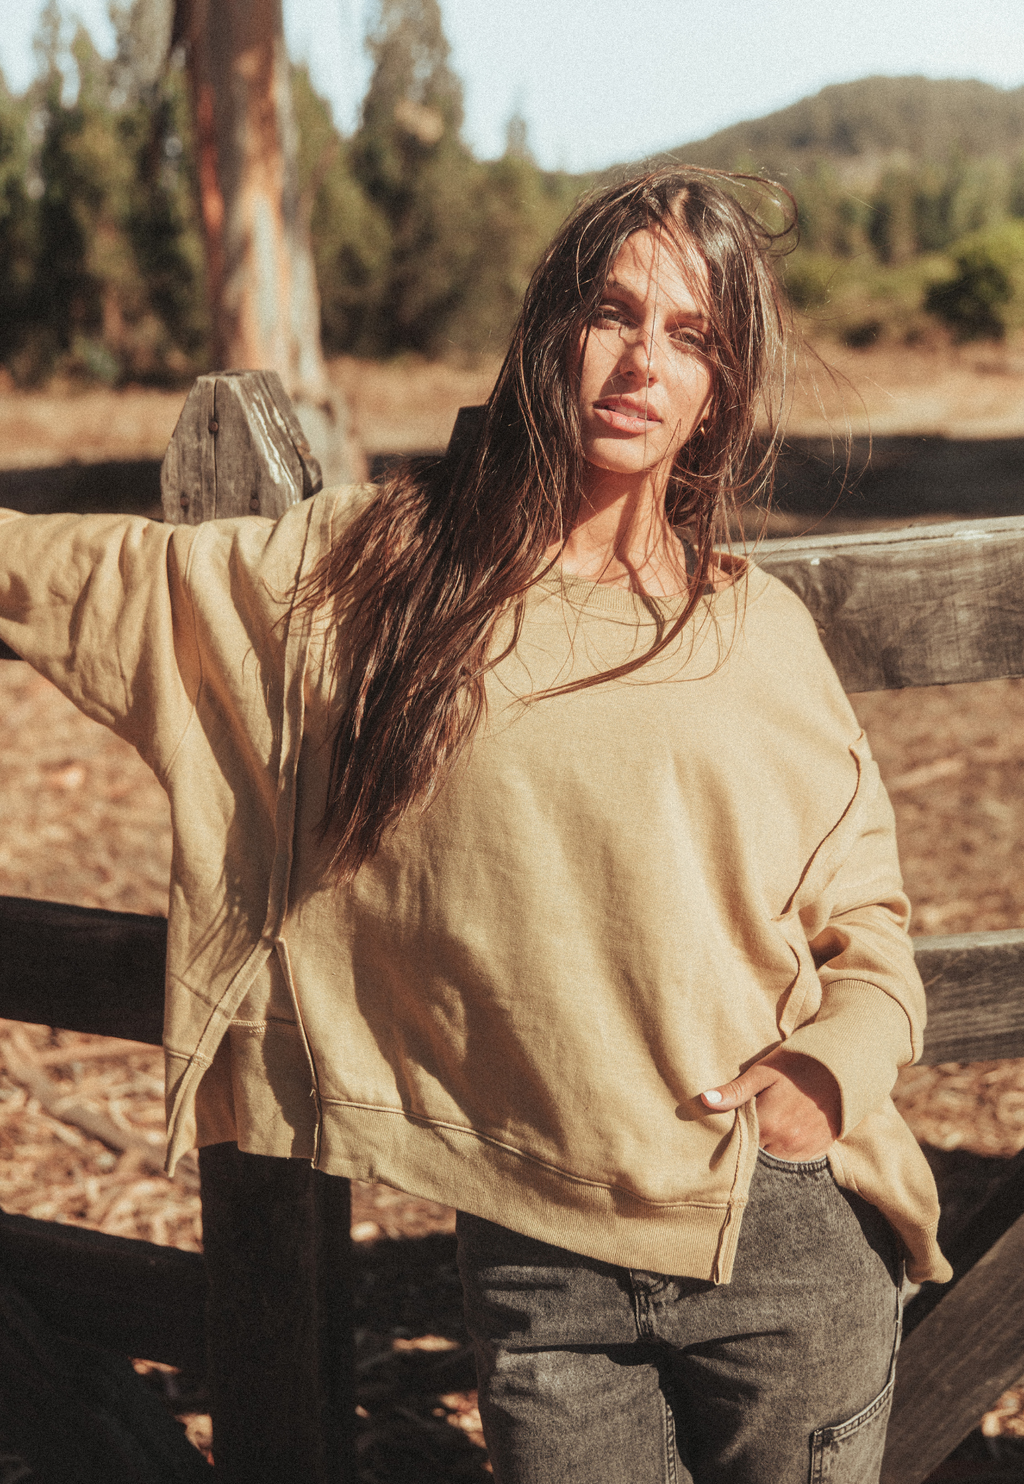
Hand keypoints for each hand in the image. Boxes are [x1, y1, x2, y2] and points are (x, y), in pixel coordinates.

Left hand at [700, 1049, 840, 1159]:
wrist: (843, 1066)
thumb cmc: (798, 1064)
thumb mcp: (763, 1072)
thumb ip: (735, 1091)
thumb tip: (705, 1100)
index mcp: (767, 1123)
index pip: (740, 1142)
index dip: (736, 1133)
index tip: (735, 1125)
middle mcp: (785, 1143)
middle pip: (758, 1153)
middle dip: (754, 1141)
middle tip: (755, 1123)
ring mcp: (805, 1149)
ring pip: (776, 1159)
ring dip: (772, 1147)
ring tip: (773, 1126)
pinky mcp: (820, 1150)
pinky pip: (797, 1159)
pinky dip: (790, 1150)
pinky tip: (789, 1131)